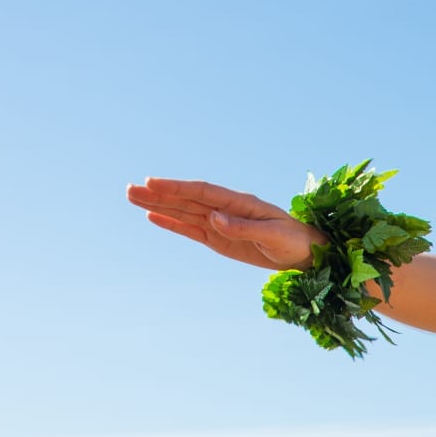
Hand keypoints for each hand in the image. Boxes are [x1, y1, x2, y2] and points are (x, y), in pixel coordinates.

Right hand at [126, 178, 326, 271]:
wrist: (305, 253)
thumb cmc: (294, 240)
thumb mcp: (273, 235)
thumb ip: (243, 227)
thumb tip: (214, 217)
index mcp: (239, 203)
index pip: (202, 193)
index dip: (177, 188)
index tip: (153, 183)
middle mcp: (225, 209)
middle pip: (186, 200)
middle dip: (159, 194)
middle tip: (130, 189)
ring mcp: (220, 223)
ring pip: (184, 212)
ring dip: (159, 206)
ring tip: (133, 197)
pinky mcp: (218, 238)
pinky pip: (190, 230)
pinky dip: (171, 223)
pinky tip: (153, 216)